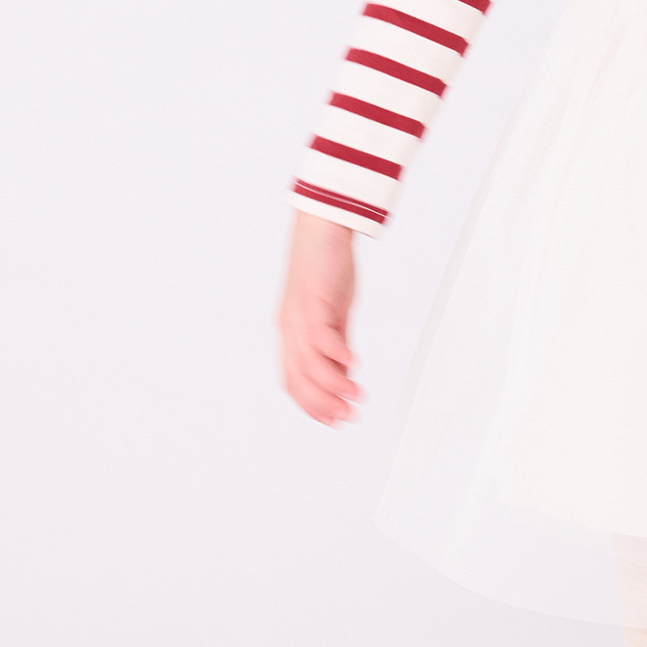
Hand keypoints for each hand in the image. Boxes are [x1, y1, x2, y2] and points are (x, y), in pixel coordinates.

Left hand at [279, 211, 361, 423]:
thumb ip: (338, 342)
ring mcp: (298, 317)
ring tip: (356, 396)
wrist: (321, 225)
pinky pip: (321, 337)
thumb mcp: (335, 312)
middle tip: (348, 417)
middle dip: (323, 405)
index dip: (311, 405)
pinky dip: (337, 355)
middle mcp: (290, 328)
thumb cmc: (326, 265)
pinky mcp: (311, 302)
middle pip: (299, 379)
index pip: (294, 380)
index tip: (334, 420)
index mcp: (292, 332)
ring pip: (309, 364)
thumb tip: (345, 372)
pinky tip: (354, 363)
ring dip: (333, 386)